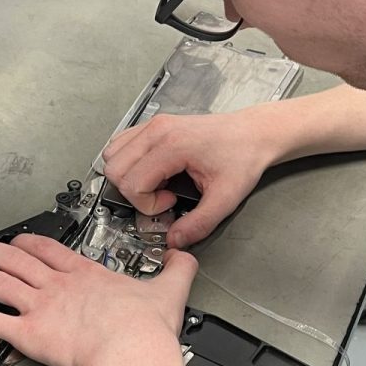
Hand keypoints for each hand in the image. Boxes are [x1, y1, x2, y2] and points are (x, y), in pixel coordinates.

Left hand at [0, 234, 196, 365]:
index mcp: (85, 274)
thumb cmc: (145, 330)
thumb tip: (186, 258)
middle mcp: (57, 286)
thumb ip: (176, 271)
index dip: (30, 243)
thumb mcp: (168, 289)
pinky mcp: (28, 332)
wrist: (130, 352)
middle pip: (16, 260)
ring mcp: (40, 307)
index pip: (50, 251)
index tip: (19, 240)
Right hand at [102, 109, 275, 247]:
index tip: (170, 203)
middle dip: (133, 192)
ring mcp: (153, 125)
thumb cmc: (243, 155)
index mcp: (173, 145)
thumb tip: (176, 240)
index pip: (131, 182)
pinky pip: (121, 144)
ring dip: (128, 177)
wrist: (253, 134)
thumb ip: (199, 223)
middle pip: (114, 169)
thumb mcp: (226, 198)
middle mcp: (157, 131)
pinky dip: (129, 163)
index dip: (146, 203)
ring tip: (158, 183)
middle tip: (161, 196)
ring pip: (111, 155)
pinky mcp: (154, 126)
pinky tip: (154, 171)